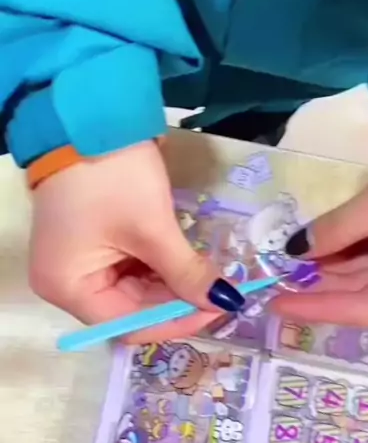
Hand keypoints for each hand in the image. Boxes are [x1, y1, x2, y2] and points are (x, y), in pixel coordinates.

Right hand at [29, 141, 243, 341]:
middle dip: (178, 301)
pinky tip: (189, 260)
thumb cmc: (113, 176)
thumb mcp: (152, 227)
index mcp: (68, 287)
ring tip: (210, 274)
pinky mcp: (94, 244)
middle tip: (222, 291)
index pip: (128, 326)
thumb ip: (187, 272)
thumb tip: (225, 302)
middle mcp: (67, 284)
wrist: (89, 116)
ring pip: (136, 291)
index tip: (218, 309)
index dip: (176, 321)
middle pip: (131, 310)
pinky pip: (131, 268)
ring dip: (173, 284)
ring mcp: (80, 263)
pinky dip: (161, 267)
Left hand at [272, 122, 367, 323]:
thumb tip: (293, 251)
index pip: (364, 307)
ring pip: (362, 275)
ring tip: (281, 266)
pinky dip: (340, 251)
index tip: (274, 305)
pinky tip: (308, 248)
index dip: (318, 306)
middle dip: (317, 287)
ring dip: (325, 269)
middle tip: (269, 283)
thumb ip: (338, 229)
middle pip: (362, 294)